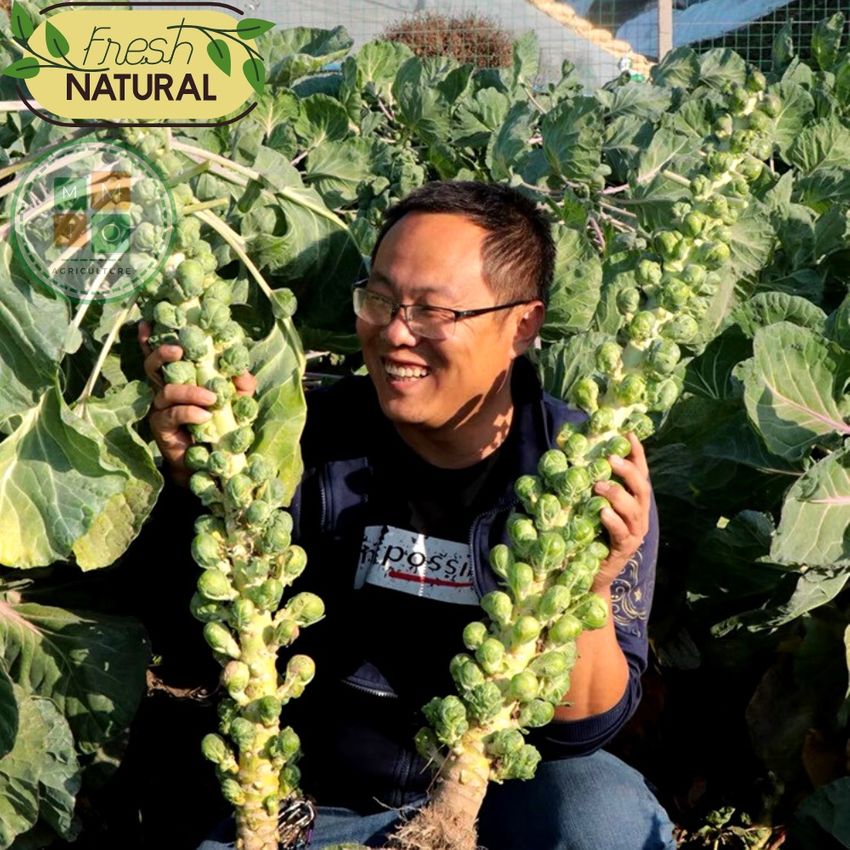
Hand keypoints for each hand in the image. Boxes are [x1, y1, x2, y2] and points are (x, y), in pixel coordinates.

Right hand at [138, 320, 256, 484]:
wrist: (209, 459)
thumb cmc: (218, 424)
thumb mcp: (235, 401)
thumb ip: (239, 385)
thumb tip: (243, 374)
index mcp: (178, 377)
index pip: (162, 355)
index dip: (151, 339)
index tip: (148, 322)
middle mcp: (164, 389)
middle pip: (152, 366)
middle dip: (162, 353)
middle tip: (179, 350)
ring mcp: (161, 408)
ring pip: (166, 390)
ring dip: (190, 391)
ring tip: (212, 398)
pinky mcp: (161, 427)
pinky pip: (172, 414)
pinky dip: (190, 412)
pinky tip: (204, 416)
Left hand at [592, 432, 650, 588]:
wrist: (590, 574)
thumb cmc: (590, 535)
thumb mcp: (591, 507)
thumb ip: (591, 487)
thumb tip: (574, 459)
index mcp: (634, 502)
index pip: (640, 474)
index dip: (637, 454)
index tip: (628, 435)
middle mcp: (639, 516)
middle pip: (642, 488)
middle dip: (628, 471)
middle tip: (609, 458)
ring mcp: (634, 533)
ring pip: (634, 509)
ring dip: (617, 494)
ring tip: (599, 485)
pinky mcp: (624, 549)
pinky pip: (622, 532)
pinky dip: (613, 520)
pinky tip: (602, 512)